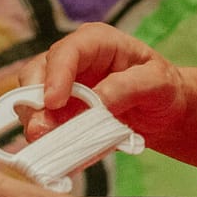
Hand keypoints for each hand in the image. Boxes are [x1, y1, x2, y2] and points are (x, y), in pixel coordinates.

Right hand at [16, 23, 187, 146]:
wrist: (163, 112)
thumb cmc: (162, 88)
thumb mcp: (157, 83)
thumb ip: (127, 87)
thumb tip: (97, 102)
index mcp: (96, 41)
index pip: (67, 52)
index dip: (56, 75)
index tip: (53, 102)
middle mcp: (72, 59)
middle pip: (37, 73)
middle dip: (36, 103)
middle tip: (40, 131)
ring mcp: (62, 84)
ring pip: (33, 99)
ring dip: (37, 123)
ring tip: (47, 145)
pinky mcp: (60, 110)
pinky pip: (45, 123)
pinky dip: (49, 139)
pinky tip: (60, 154)